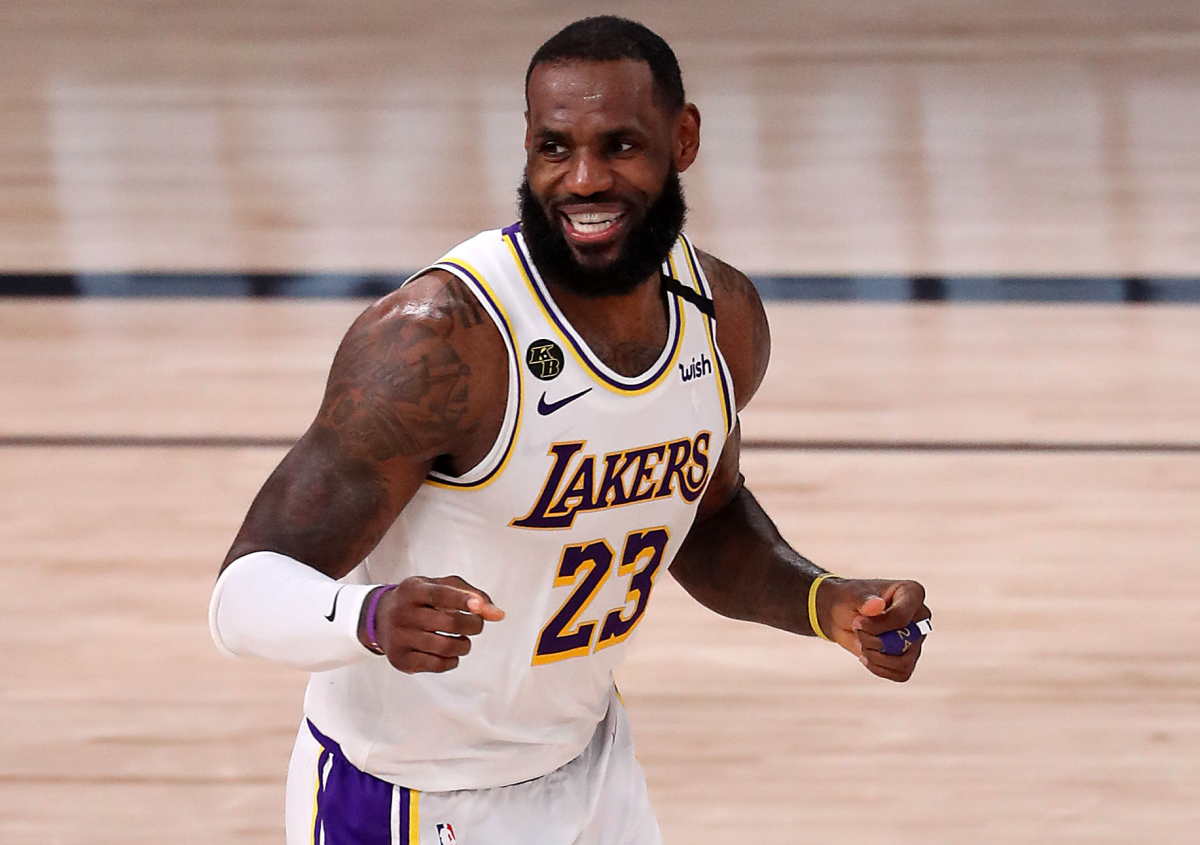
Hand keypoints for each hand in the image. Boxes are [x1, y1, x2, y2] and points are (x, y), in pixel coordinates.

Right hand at [360, 575, 504, 673]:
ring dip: (464, 645)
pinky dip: (452, 661)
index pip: (440, 594)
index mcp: (413, 590)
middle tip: (476, 624)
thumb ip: (472, 595)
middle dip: (473, 625)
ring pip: (445, 647)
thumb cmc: (419, 600)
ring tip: (463, 640)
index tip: (479, 605)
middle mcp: (402, 613)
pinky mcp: (400, 659)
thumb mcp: (440, 586)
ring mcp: (399, 638)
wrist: (380, 617)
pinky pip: (436, 665)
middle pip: (449, 622)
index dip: (461, 599)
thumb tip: (498, 615)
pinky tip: (451, 654)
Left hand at [816, 578, 929, 681]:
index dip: (876, 626)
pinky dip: (879, 668)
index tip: (857, 621)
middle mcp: (921, 616)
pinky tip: (866, 656)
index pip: (901, 618)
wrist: (842, 615)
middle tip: (857, 630)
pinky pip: (902, 673)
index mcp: (912, 593)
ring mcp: (918, 638)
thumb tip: (876, 605)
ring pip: (904, 662)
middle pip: (903, 642)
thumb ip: (863, 599)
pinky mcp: (911, 657)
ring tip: (862, 644)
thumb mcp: (851, 595)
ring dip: (875, 656)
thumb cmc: (849, 600)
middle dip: (873, 641)